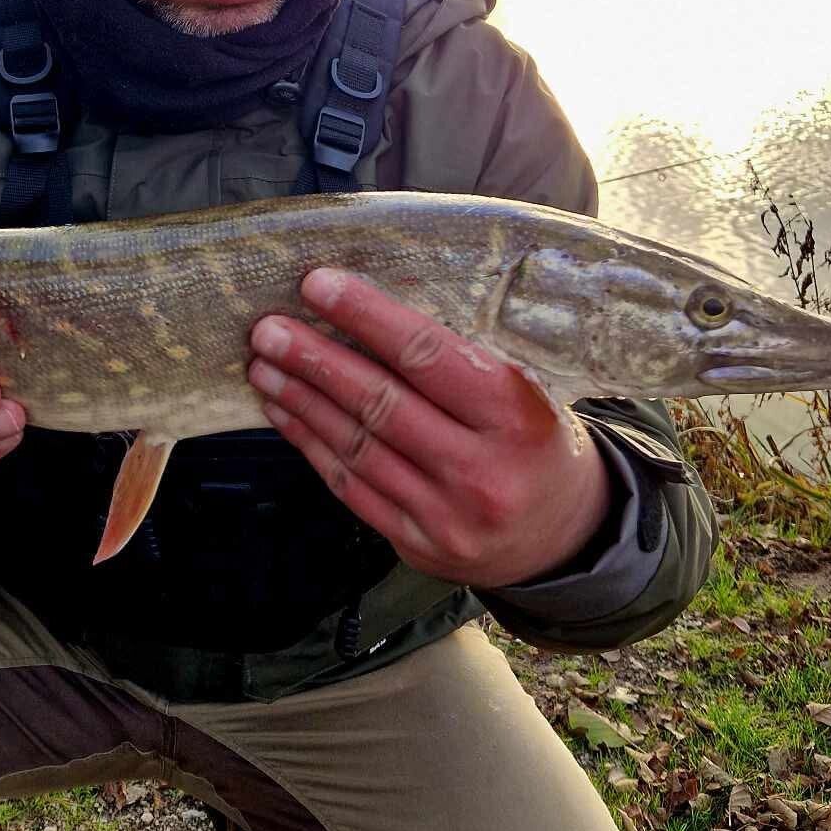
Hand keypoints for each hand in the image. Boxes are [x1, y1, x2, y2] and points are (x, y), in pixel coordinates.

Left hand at [246, 269, 611, 588]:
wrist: (566, 535)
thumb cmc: (536, 439)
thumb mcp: (528, 389)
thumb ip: (462, 359)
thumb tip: (370, 308)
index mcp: (516, 416)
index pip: (428, 356)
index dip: (366, 317)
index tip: (318, 285)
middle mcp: (480, 471)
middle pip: (380, 404)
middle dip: (316, 360)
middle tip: (268, 328)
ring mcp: (445, 517)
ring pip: (356, 447)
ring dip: (302, 401)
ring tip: (263, 365)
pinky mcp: (417, 545)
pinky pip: (351, 487)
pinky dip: (311, 445)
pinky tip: (284, 413)